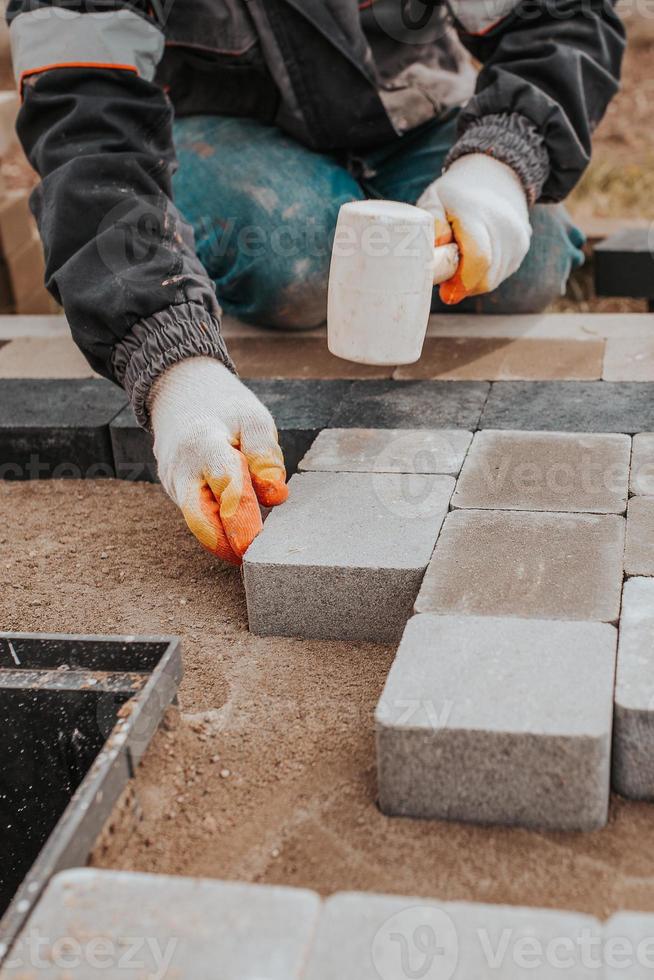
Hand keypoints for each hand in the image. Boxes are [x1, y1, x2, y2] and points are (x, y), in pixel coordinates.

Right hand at [149, 357, 287, 564]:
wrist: (179, 393)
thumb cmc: (224, 407)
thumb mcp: (253, 418)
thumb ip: (264, 455)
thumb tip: (275, 495)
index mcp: (203, 444)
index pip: (225, 485)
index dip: (243, 517)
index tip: (259, 542)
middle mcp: (181, 469)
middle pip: (199, 519)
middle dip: (226, 544)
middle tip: (254, 561)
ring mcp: (174, 484)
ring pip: (199, 522)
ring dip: (225, 538)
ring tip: (254, 548)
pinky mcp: (176, 493)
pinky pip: (199, 515)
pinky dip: (219, 526)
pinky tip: (242, 530)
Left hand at [417, 153, 531, 304]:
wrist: (493, 177)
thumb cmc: (454, 195)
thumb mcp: (433, 200)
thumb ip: (431, 226)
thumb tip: (435, 255)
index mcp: (477, 214)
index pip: (478, 258)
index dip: (461, 282)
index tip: (446, 291)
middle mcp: (503, 226)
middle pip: (486, 277)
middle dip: (463, 285)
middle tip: (448, 275)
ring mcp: (517, 237)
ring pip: (493, 280)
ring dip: (473, 281)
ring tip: (461, 261)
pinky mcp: (523, 246)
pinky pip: (501, 275)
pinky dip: (484, 274)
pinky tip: (476, 258)